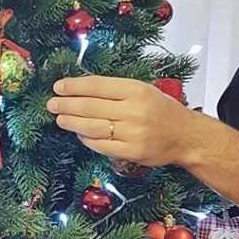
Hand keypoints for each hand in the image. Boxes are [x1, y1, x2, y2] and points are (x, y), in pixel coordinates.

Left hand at [46, 76, 193, 166]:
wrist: (186, 136)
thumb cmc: (161, 110)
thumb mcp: (142, 90)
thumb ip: (115, 90)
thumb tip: (80, 90)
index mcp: (136, 90)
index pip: (97, 86)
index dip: (74, 86)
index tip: (58, 87)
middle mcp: (134, 110)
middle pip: (90, 107)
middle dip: (67, 105)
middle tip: (52, 104)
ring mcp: (133, 133)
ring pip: (92, 127)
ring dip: (72, 123)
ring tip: (60, 118)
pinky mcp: (132, 152)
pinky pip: (101, 145)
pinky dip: (87, 139)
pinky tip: (79, 134)